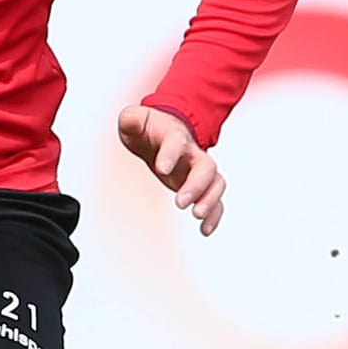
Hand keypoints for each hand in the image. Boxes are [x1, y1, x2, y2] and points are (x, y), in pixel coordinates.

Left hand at [117, 104, 225, 235]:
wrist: (163, 131)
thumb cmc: (149, 128)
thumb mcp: (135, 120)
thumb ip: (132, 119)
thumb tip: (131, 121)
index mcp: (174, 135)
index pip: (176, 142)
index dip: (171, 154)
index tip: (162, 169)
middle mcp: (191, 152)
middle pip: (206, 166)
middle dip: (196, 185)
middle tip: (181, 201)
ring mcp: (198, 169)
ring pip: (216, 182)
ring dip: (210, 201)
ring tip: (196, 215)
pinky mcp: (200, 185)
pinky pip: (215, 200)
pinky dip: (214, 215)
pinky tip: (205, 229)